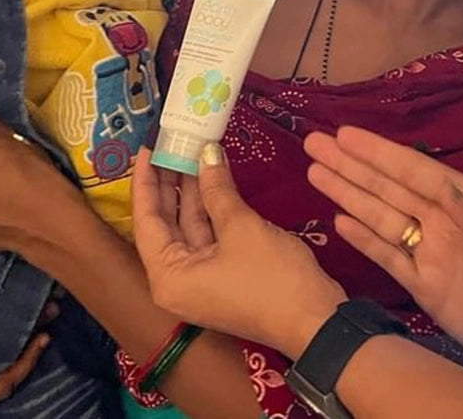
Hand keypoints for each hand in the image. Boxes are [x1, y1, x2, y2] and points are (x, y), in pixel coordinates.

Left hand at [132, 145, 346, 358]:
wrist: (315, 319)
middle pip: (165, 224)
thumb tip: (206, 152)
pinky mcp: (223, 276)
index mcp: (168, 276)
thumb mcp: (241, 227)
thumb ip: (217, 188)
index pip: (146, 221)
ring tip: (193, 151)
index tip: (150, 147)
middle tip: (173, 143)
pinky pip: (208, 235)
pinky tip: (214, 177)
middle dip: (170, 183)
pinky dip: (211, 208)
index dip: (147, 181)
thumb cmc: (271, 277)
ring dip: (193, 191)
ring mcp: (201, 279)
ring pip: (189, 227)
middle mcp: (176, 280)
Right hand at [304, 127, 462, 384]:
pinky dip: (364, 240)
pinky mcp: (426, 289)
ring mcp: (433, 255)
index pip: (418, 172)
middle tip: (315, 142)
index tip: (346, 135)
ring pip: (381, 218)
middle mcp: (446, 222)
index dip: (380, 154)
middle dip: (353, 166)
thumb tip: (447, 188)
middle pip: (390, 189)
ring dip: (349, 195)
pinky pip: (388, 258)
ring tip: (316, 172)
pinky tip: (339, 222)